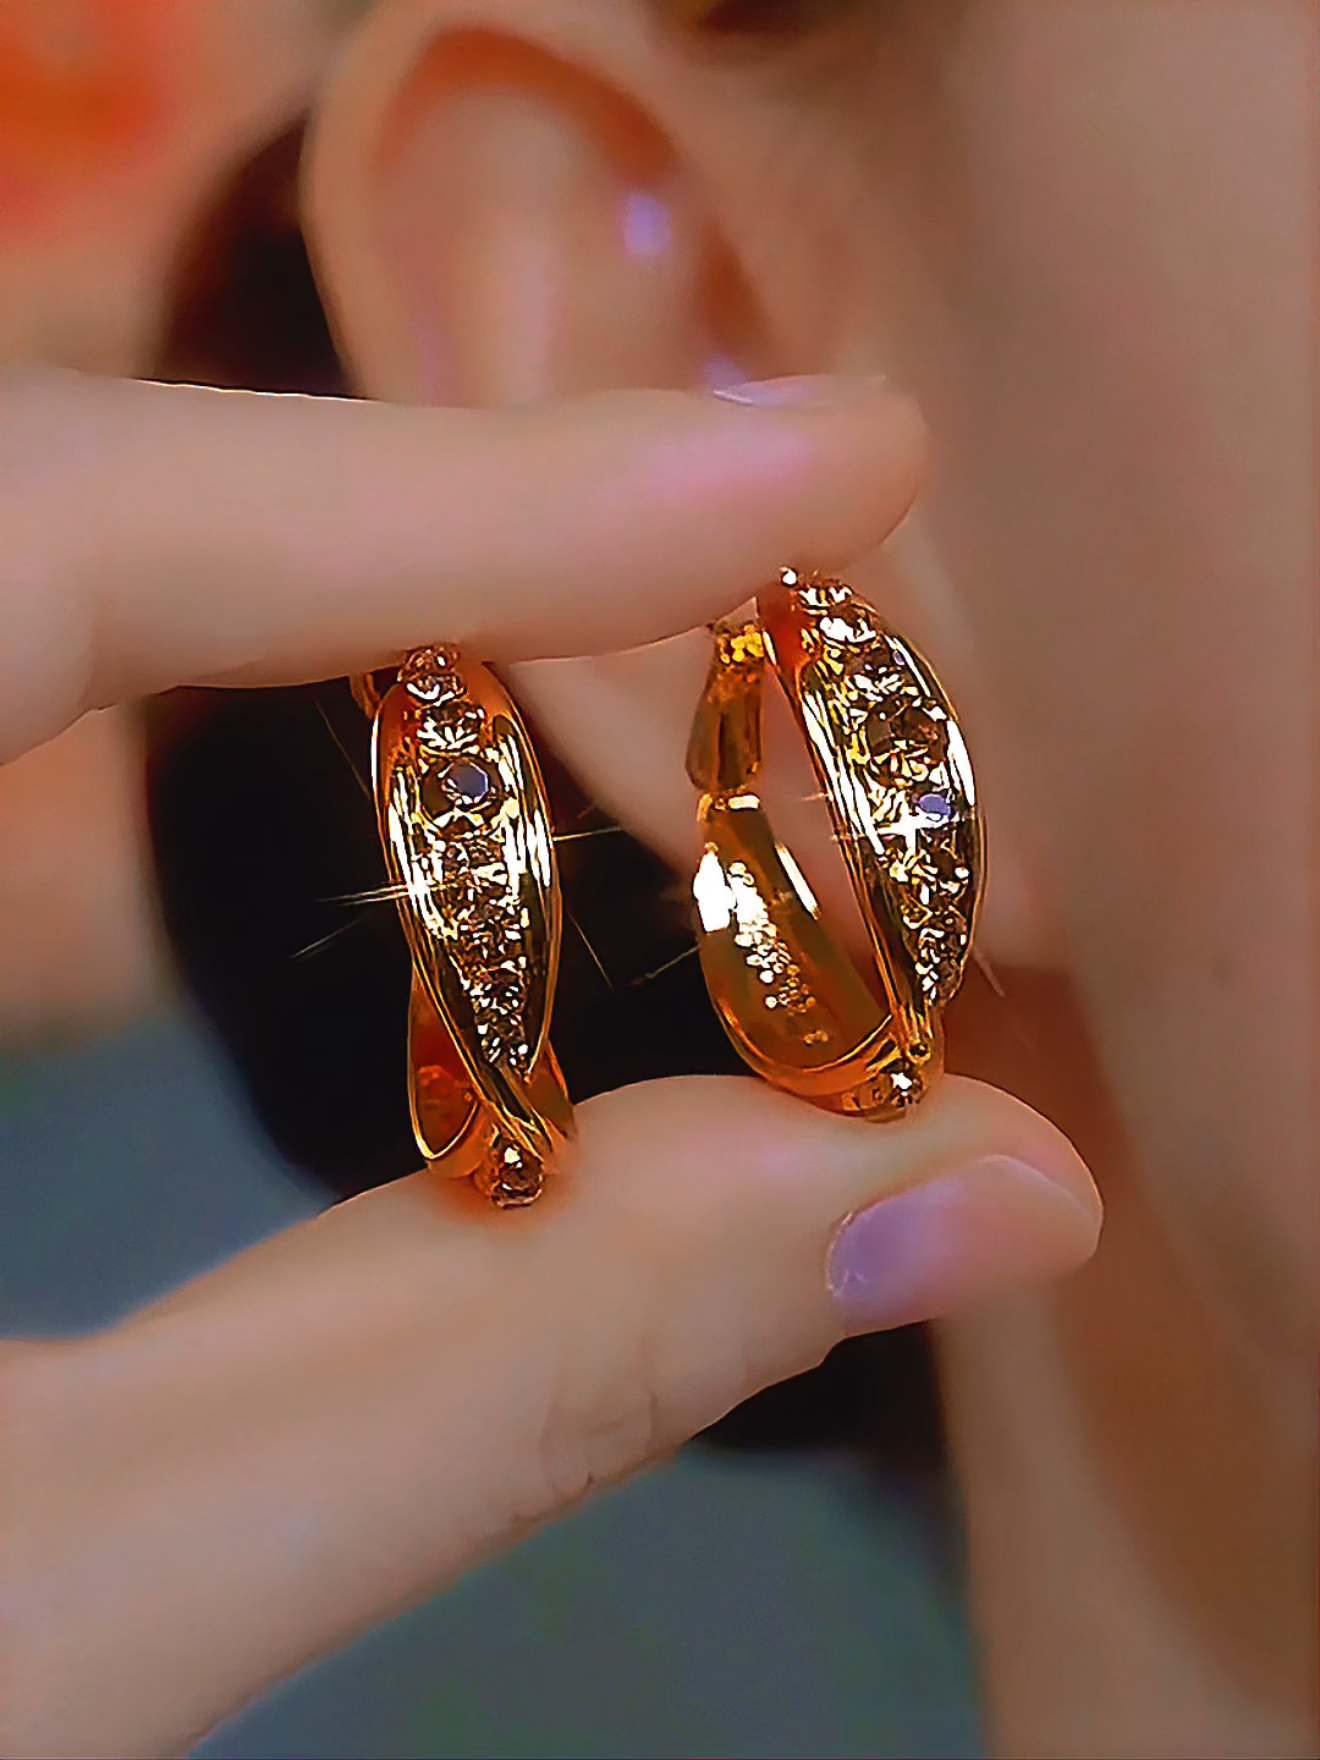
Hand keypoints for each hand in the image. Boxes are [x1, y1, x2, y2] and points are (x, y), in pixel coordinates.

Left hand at [0, 369, 1099, 1757]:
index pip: (43, 535)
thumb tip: (957, 1197)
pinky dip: (184, 663)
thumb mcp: (51, 1631)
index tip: (819, 467)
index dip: (450, 493)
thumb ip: (477, 1386)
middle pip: (47, 515)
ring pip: (19, 568)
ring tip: (613, 606)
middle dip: (420, 524)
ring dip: (317, 580)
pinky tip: (389, 718)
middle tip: (754, 543)